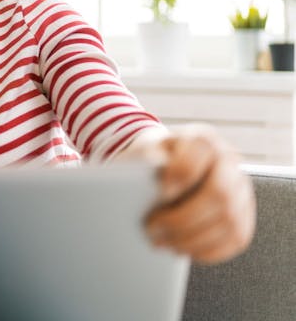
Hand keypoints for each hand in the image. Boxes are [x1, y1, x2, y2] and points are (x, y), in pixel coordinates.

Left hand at [143, 125, 255, 263]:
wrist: (165, 165)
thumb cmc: (151, 160)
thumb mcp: (145, 151)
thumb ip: (148, 159)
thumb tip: (150, 178)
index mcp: (203, 139)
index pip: (202, 154)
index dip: (182, 176)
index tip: (161, 193)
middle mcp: (229, 161)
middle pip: (219, 195)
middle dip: (184, 219)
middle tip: (152, 229)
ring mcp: (241, 188)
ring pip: (229, 221)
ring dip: (192, 239)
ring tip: (162, 243)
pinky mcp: (245, 214)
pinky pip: (235, 239)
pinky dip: (208, 250)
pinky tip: (182, 250)